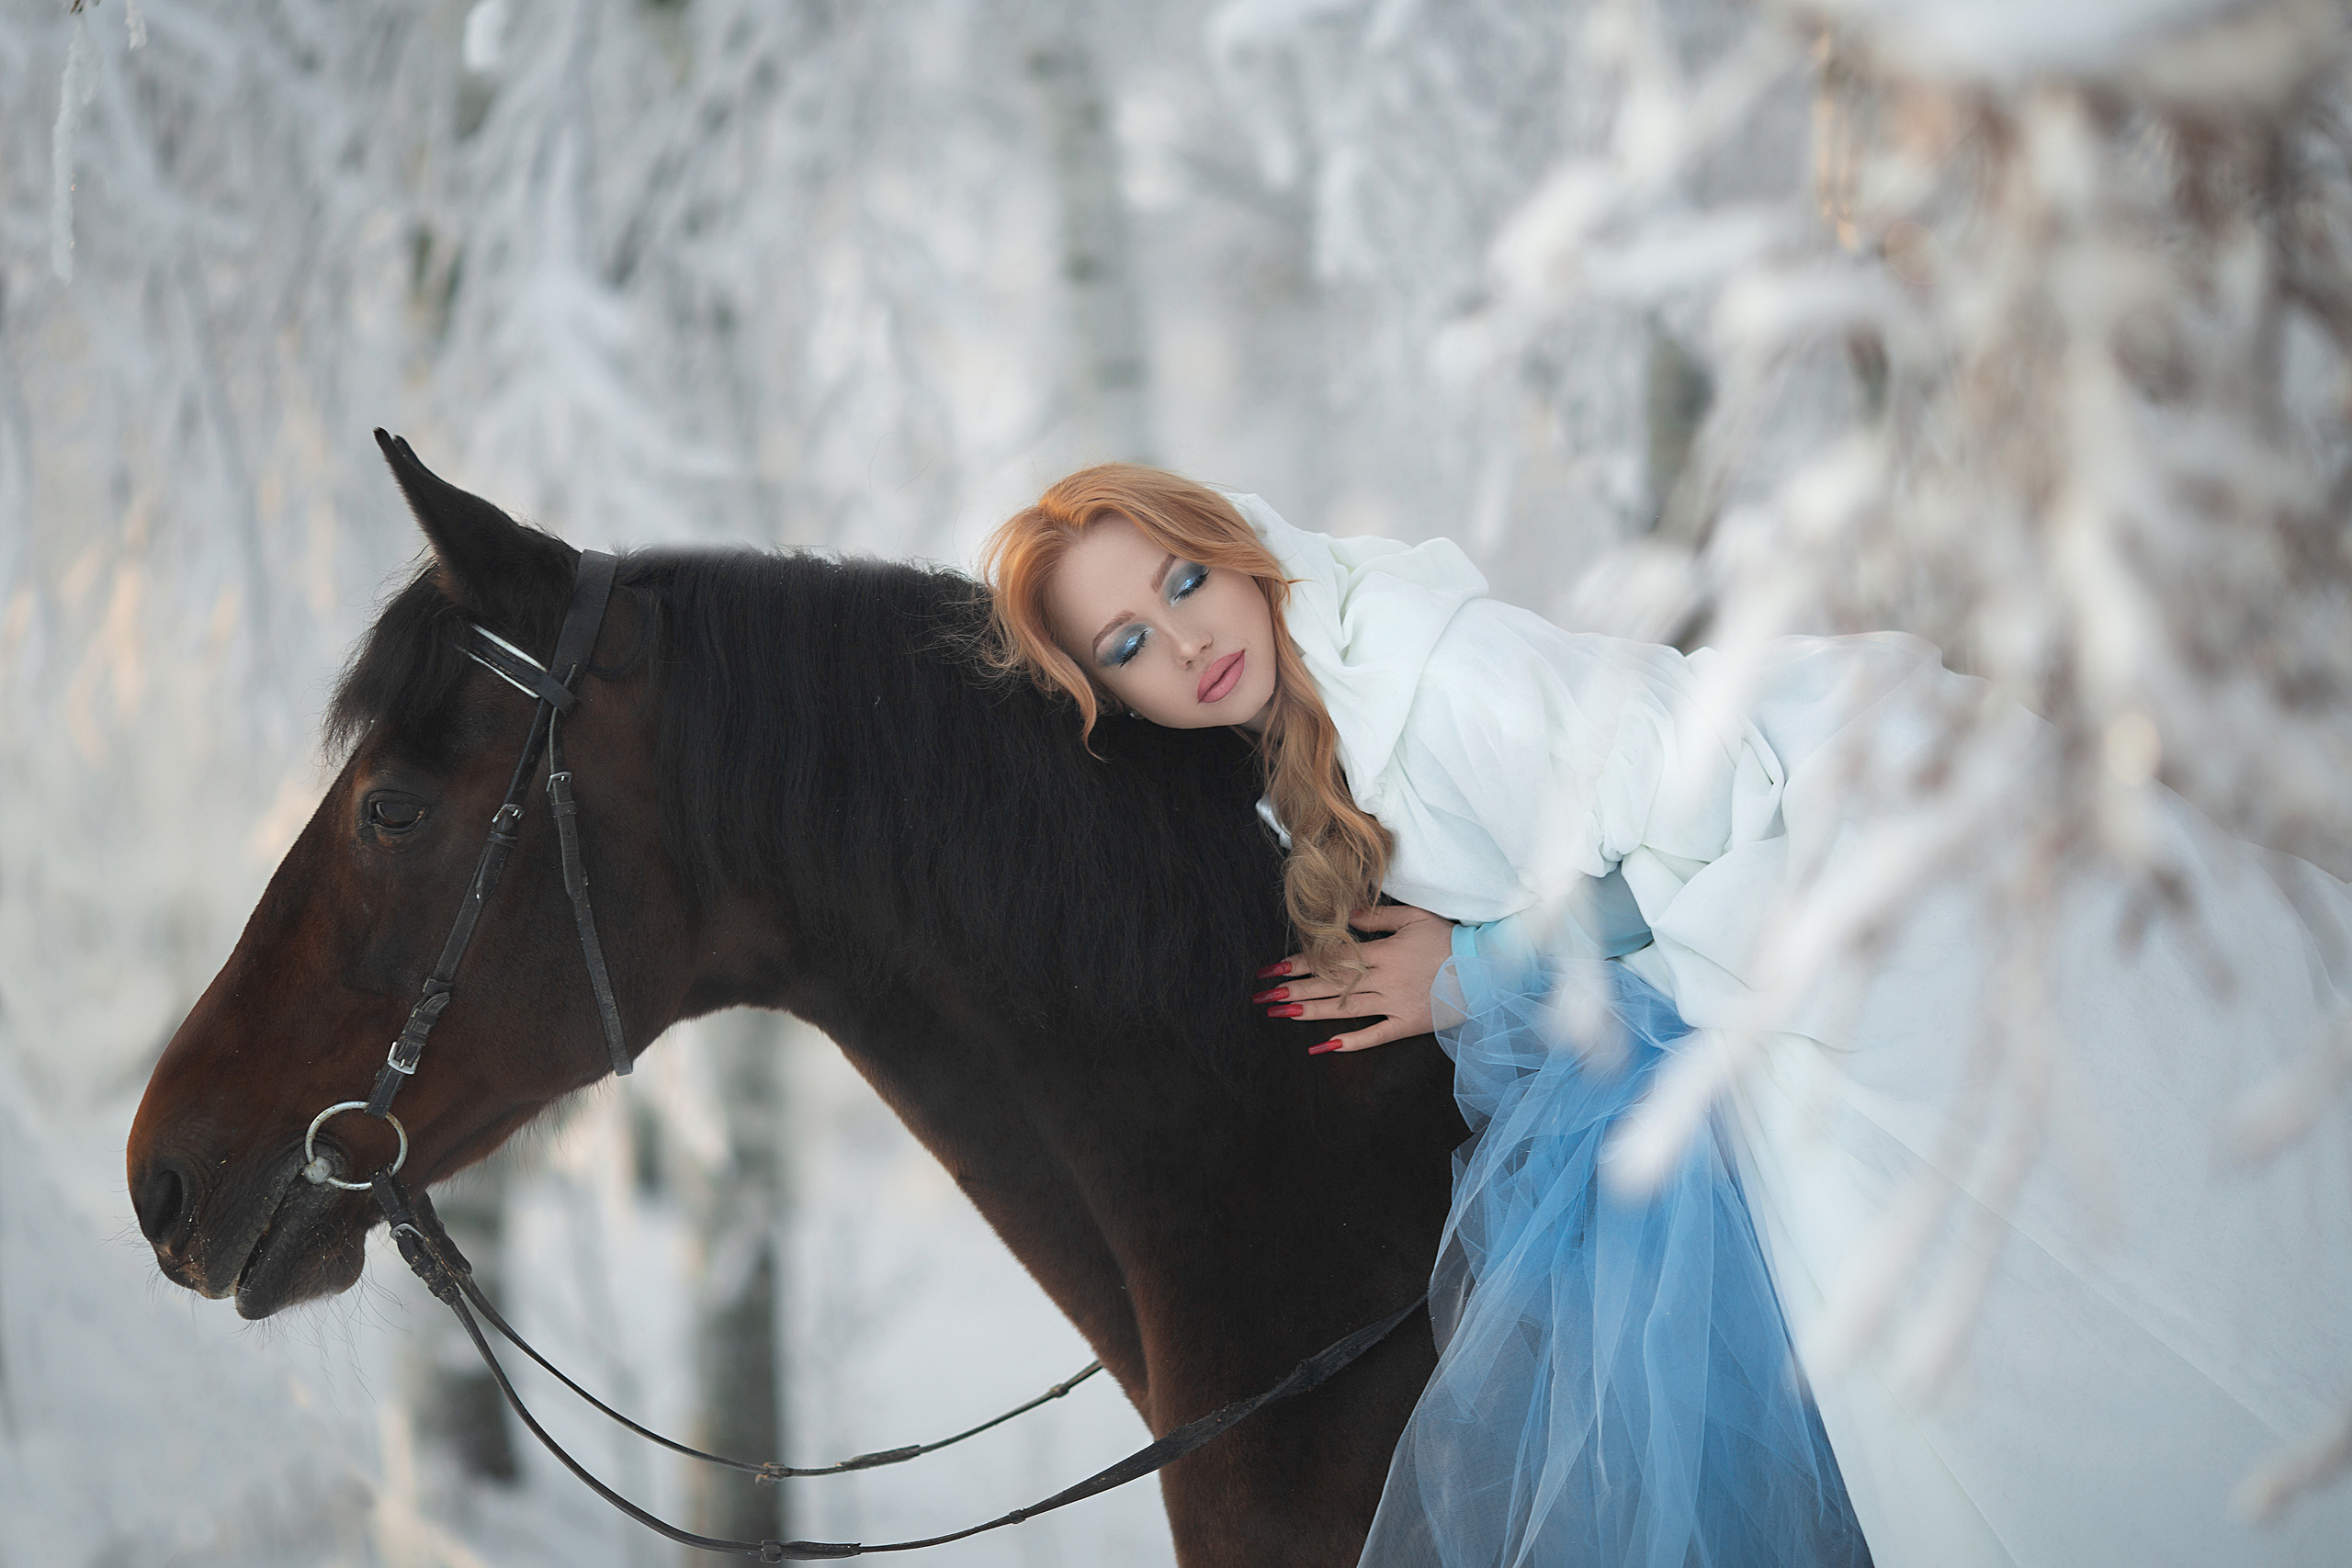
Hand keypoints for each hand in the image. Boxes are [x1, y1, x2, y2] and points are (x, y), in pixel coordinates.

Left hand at [1252, 904, 1454, 1054]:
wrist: (1487, 968)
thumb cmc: (1450, 939)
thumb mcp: (1414, 917)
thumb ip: (1377, 916)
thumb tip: (1347, 915)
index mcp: (1382, 952)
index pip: (1333, 957)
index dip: (1300, 962)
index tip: (1273, 968)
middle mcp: (1383, 979)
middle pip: (1331, 985)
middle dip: (1295, 989)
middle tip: (1263, 996)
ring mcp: (1395, 1003)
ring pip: (1346, 1009)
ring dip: (1311, 1012)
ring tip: (1281, 1014)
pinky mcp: (1408, 1023)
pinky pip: (1376, 1035)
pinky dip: (1351, 1042)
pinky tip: (1324, 1047)